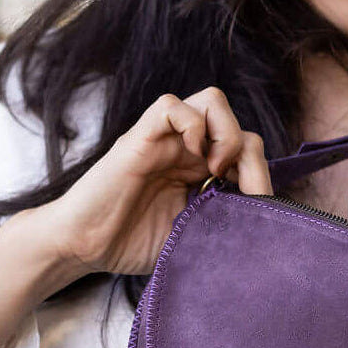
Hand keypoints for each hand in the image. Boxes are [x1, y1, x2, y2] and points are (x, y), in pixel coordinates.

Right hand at [48, 87, 271, 276]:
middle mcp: (187, 150)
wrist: (84, 247)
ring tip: (215, 169)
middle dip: (248, 152)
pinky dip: (192, 124)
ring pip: (211, 100)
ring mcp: (165, 140)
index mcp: (201, 172)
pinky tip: (194, 157)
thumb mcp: (192, 239)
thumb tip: (264, 229)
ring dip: (225, 131)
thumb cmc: (131, 244)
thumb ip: (223, 225)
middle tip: (236, 187)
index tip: (258, 208)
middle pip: (236, 121)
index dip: (262, 173)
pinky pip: (171, 104)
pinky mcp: (140, 137)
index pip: (247, 150)